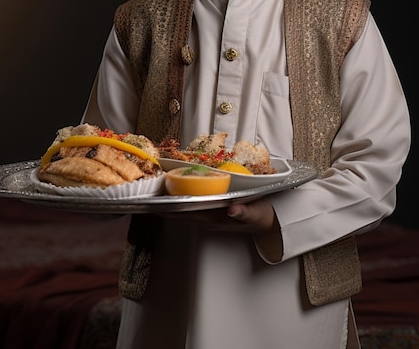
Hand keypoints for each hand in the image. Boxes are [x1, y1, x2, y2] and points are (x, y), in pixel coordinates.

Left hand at [158, 197, 276, 234]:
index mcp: (217, 219)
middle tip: (148, 199)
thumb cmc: (262, 215)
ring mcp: (210, 218)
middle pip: (182, 214)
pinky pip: (193, 209)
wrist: (269, 222)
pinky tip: (175, 196)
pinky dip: (181, 203)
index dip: (173, 210)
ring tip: (156, 197)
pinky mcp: (213, 214)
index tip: (158, 205)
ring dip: (171, 206)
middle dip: (165, 208)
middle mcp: (210, 220)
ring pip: (186, 212)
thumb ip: (244, 212)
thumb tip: (232, 210)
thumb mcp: (256, 213)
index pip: (190, 214)